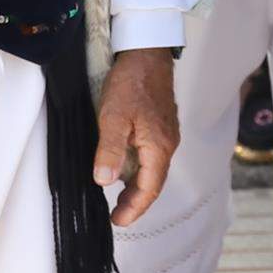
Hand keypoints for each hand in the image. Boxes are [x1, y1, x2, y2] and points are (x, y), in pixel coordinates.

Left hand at [92, 46, 180, 223]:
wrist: (147, 51)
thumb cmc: (131, 81)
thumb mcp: (113, 116)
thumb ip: (110, 150)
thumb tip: (104, 182)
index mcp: (159, 146)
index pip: (150, 188)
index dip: (134, 208)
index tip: (118, 221)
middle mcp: (168, 144)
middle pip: (154, 182)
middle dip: (136, 202)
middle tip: (117, 215)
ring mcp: (166, 134)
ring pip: (153, 169)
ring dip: (137, 187)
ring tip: (118, 198)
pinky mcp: (161, 125)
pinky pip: (152, 156)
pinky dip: (139, 170)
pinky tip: (125, 169)